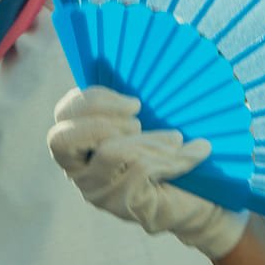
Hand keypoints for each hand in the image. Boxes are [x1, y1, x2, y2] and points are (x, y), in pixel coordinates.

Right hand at [47, 85, 248, 258]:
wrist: (202, 201)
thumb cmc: (172, 154)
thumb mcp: (149, 122)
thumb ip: (131, 103)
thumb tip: (137, 59)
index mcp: (82, 143)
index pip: (64, 113)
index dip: (94, 99)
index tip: (134, 102)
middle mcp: (79, 170)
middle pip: (61, 138)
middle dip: (101, 120)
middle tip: (137, 120)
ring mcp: (98, 191)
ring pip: (110, 152)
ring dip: (149, 140)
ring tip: (176, 140)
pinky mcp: (122, 205)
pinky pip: (140, 169)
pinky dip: (173, 157)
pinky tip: (195, 153)